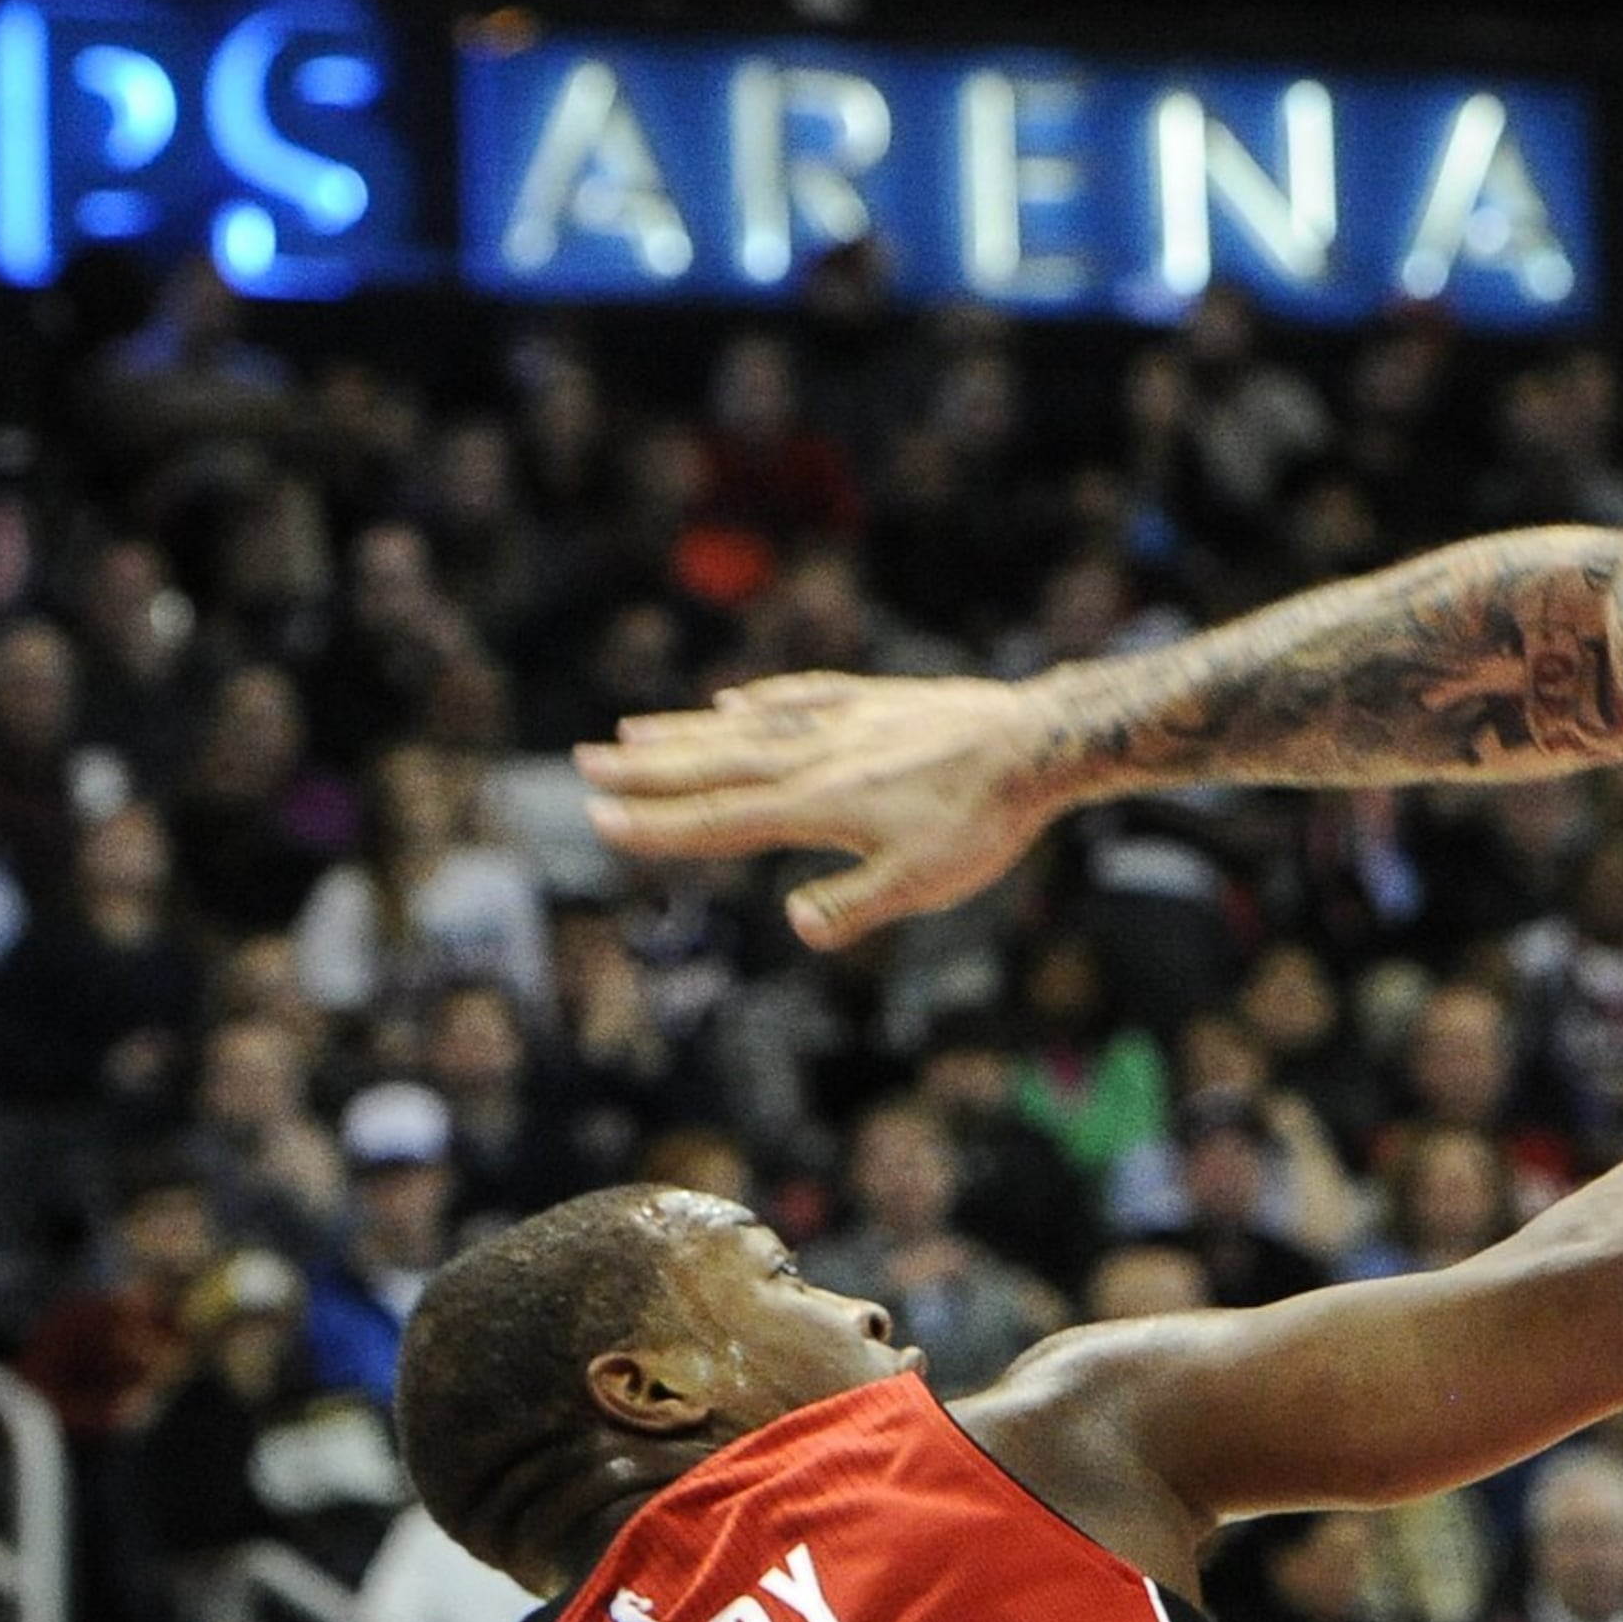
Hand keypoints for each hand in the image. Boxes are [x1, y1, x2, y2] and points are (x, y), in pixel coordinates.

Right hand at [575, 672, 1061, 948]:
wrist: (1039, 742)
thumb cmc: (982, 821)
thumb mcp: (922, 883)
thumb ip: (854, 906)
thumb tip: (795, 925)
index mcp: (817, 805)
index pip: (719, 818)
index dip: (657, 826)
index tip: (599, 822)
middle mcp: (817, 755)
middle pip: (715, 763)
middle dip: (647, 770)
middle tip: (584, 765)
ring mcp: (843, 721)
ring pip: (747, 726)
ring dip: (685, 732)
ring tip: (629, 731)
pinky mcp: (875, 701)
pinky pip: (801, 696)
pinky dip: (759, 700)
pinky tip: (733, 702)